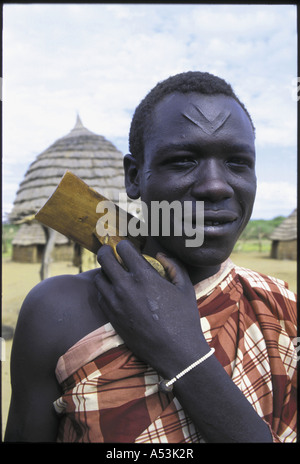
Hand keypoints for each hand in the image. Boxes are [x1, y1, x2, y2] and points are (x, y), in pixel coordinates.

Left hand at [94, 240, 208, 378]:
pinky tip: (113, 290)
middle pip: (104, 258)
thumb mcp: (185, 287)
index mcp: (145, 276)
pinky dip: (104, 289)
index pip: (123, 248)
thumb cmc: (184, 318)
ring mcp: (116, 303)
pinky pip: (100, 296)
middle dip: (107, 251)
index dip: (124, 244)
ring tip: (113, 273)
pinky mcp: (111, 317)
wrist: (176, 352)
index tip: (127, 247)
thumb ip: (173, 265)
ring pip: (99, 277)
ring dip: (105, 271)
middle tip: (111, 252)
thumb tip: (159, 254)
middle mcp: (126, 287)